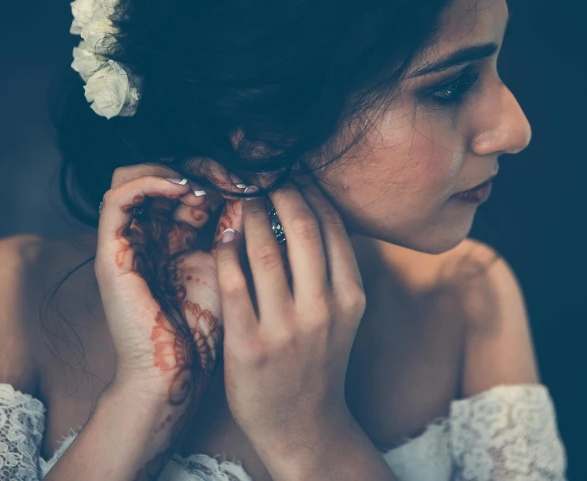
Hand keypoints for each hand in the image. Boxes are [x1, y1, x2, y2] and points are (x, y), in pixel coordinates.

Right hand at [95, 164, 234, 411]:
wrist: (177, 371)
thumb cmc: (206, 327)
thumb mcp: (228, 265)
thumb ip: (235, 229)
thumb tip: (257, 188)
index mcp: (175, 238)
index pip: (190, 185)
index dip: (220, 176)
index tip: (255, 181)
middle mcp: (148, 234)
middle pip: (164, 176)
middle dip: (203, 169)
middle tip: (235, 177)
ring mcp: (127, 241)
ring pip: (135, 177)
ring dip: (176, 172)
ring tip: (210, 185)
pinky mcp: (111, 252)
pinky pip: (118, 198)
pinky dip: (151, 182)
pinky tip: (187, 189)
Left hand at [215, 173, 366, 459]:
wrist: (303, 422)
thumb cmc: (319, 360)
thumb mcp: (343, 315)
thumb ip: (332, 270)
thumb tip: (312, 211)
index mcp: (351, 297)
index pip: (332, 227)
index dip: (309, 192)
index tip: (292, 176)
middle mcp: (324, 309)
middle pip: (301, 226)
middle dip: (280, 191)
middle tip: (265, 179)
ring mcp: (286, 328)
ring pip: (264, 249)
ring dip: (248, 216)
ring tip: (242, 203)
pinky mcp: (249, 344)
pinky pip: (233, 281)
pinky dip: (226, 251)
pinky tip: (223, 239)